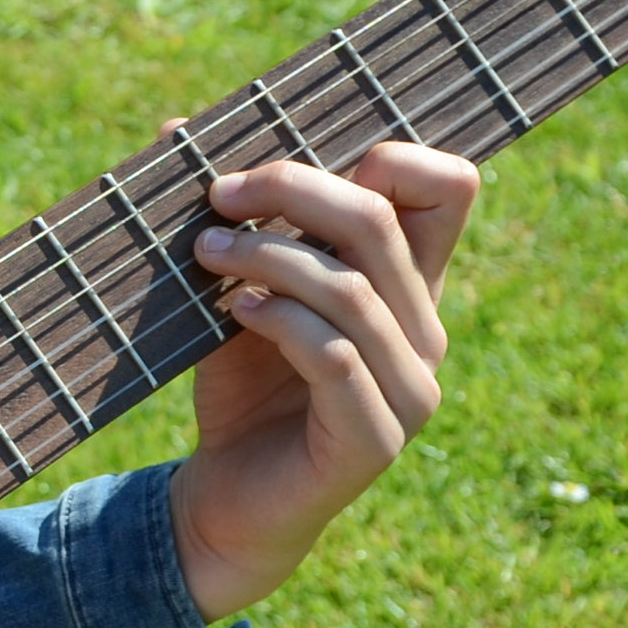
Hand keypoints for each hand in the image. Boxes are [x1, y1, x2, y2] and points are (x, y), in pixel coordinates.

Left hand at [165, 140, 481, 619]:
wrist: (226, 501)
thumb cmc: (238, 388)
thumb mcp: (233, 289)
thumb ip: (228, 218)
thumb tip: (177, 126)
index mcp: (410, 285)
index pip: (451, 187)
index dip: (386, 152)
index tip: (286, 161)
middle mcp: (425, 331)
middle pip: (383, 220)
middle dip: (292, 189)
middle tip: (217, 193)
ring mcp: (410, 389)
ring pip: (353, 288)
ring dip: (267, 256)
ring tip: (204, 253)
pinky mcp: (373, 439)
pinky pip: (334, 356)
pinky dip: (278, 321)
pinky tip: (231, 314)